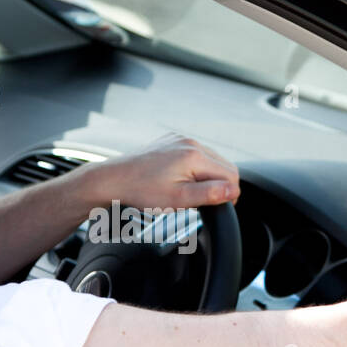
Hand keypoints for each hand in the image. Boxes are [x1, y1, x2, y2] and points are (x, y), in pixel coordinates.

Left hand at [88, 132, 239, 209]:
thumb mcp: (179, 199)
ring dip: (208, 176)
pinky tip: (181, 180)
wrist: (113, 179)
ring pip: (211, 159)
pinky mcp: (171, 141)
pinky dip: (195, 168)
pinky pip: (195, 154)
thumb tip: (233, 191)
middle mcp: (190, 142)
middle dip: (220, 184)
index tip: (219, 207)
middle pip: (223, 165)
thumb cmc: (142, 191)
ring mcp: (180, 139)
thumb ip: (209, 194)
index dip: (229, 194)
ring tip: (189, 191)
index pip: (231, 174)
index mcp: (194, 155)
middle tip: (204, 202)